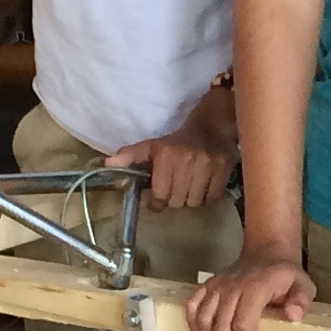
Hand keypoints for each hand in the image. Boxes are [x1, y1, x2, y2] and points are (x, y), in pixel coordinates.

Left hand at [109, 115, 233, 210]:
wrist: (210, 127)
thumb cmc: (177, 141)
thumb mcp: (152, 145)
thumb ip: (130, 155)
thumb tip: (107, 164)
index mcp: (166, 156)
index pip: (159, 195)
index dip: (156, 202)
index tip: (157, 199)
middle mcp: (186, 161)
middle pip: (176, 202)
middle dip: (173, 199)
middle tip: (174, 191)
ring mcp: (207, 167)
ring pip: (193, 203)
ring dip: (189, 200)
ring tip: (188, 189)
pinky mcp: (223, 171)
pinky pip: (211, 199)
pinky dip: (205, 199)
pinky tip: (202, 188)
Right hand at [187, 243, 314, 330]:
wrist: (266, 252)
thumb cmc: (285, 274)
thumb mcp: (303, 285)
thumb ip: (301, 300)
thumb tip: (293, 316)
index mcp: (256, 287)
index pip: (244, 322)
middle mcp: (232, 286)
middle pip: (222, 325)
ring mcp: (217, 285)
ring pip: (204, 319)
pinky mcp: (207, 286)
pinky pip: (192, 306)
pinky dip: (193, 326)